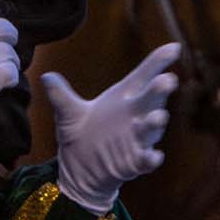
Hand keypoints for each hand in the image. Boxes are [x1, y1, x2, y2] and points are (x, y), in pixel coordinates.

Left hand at [42, 44, 180, 212]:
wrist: (80, 171)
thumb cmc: (82, 135)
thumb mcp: (69, 115)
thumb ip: (60, 96)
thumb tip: (45, 77)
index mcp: (124, 98)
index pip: (144, 75)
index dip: (159, 61)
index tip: (174, 48)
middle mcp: (136, 115)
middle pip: (152, 99)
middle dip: (160, 90)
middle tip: (168, 79)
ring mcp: (138, 139)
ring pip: (152, 128)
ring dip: (155, 123)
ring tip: (158, 116)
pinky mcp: (134, 162)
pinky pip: (146, 159)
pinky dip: (150, 158)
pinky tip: (153, 156)